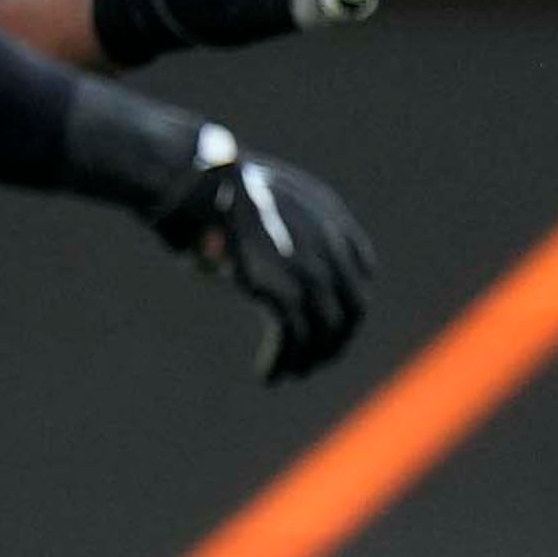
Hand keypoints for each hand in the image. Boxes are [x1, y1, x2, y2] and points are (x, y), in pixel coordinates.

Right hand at [147, 125, 373, 382]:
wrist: (196, 182)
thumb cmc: (214, 191)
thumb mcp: (260, 198)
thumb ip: (279, 224)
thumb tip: (271, 257)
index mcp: (328, 215)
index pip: (361, 268)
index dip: (349, 302)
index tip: (331, 324)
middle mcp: (328, 242)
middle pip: (350, 307)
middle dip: (334, 341)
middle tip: (313, 362)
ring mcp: (308, 266)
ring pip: (323, 329)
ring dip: (308, 358)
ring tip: (288, 373)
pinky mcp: (280, 289)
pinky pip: (292, 337)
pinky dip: (282, 361)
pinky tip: (267, 375)